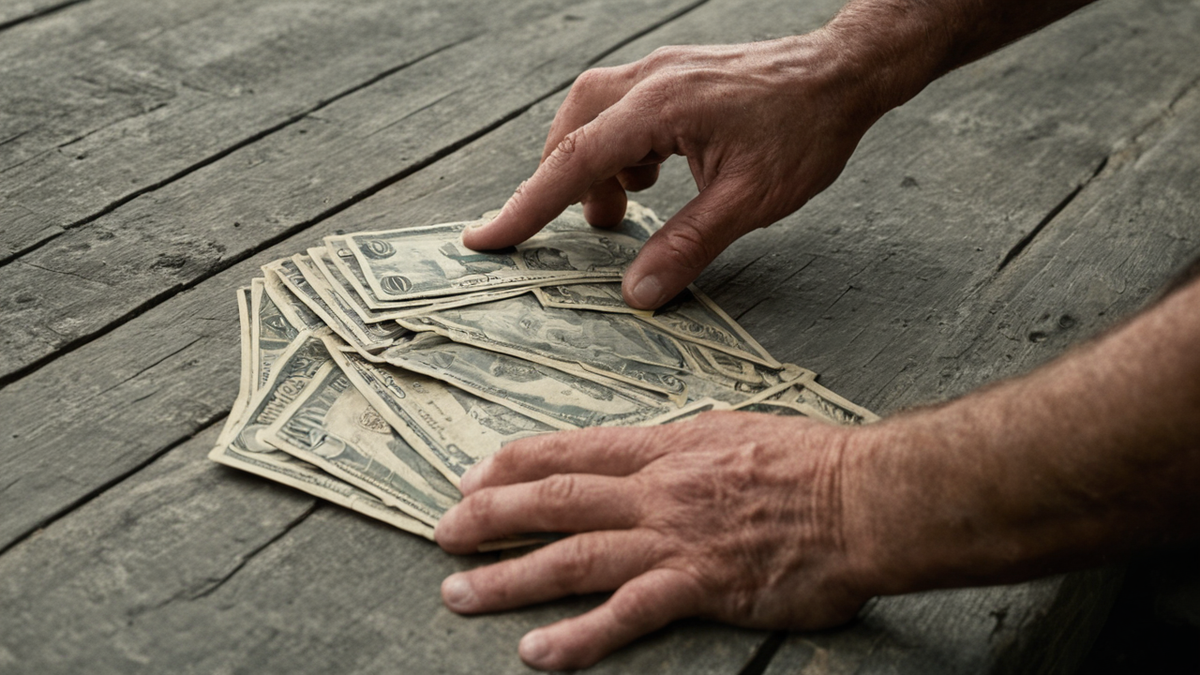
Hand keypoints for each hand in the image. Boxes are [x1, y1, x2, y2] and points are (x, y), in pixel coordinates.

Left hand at [434, 411, 875, 670]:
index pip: (575, 450)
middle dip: (491, 516)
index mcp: (667, 448)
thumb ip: (683, 448)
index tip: (473, 474)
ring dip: (510, 577)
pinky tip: (538, 654)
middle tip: (443, 533)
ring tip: (461, 594)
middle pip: (556, 499)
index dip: (517, 462)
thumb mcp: (735, 432)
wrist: (862, 498)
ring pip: (574, 555)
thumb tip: (650, 456)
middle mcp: (658, 490)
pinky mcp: (699, 585)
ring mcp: (674, 538)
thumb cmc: (811, 464)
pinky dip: (579, 635)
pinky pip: (626, 613)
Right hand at [460, 33, 885, 308]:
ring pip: (592, 119)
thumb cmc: (806, 130)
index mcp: (661, 107)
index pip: (575, 162)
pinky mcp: (673, 78)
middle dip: (561, 187)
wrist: (845, 73)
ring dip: (594, 168)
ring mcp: (659, 73)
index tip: (485, 240)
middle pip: (571, 132)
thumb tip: (638, 295)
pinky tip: (651, 179)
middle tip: (585, 235)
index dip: (527, 208)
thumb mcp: (749, 202)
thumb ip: (688, 247)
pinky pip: (620, 112)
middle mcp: (649, 80)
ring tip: (623, 213)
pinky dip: (618, 150)